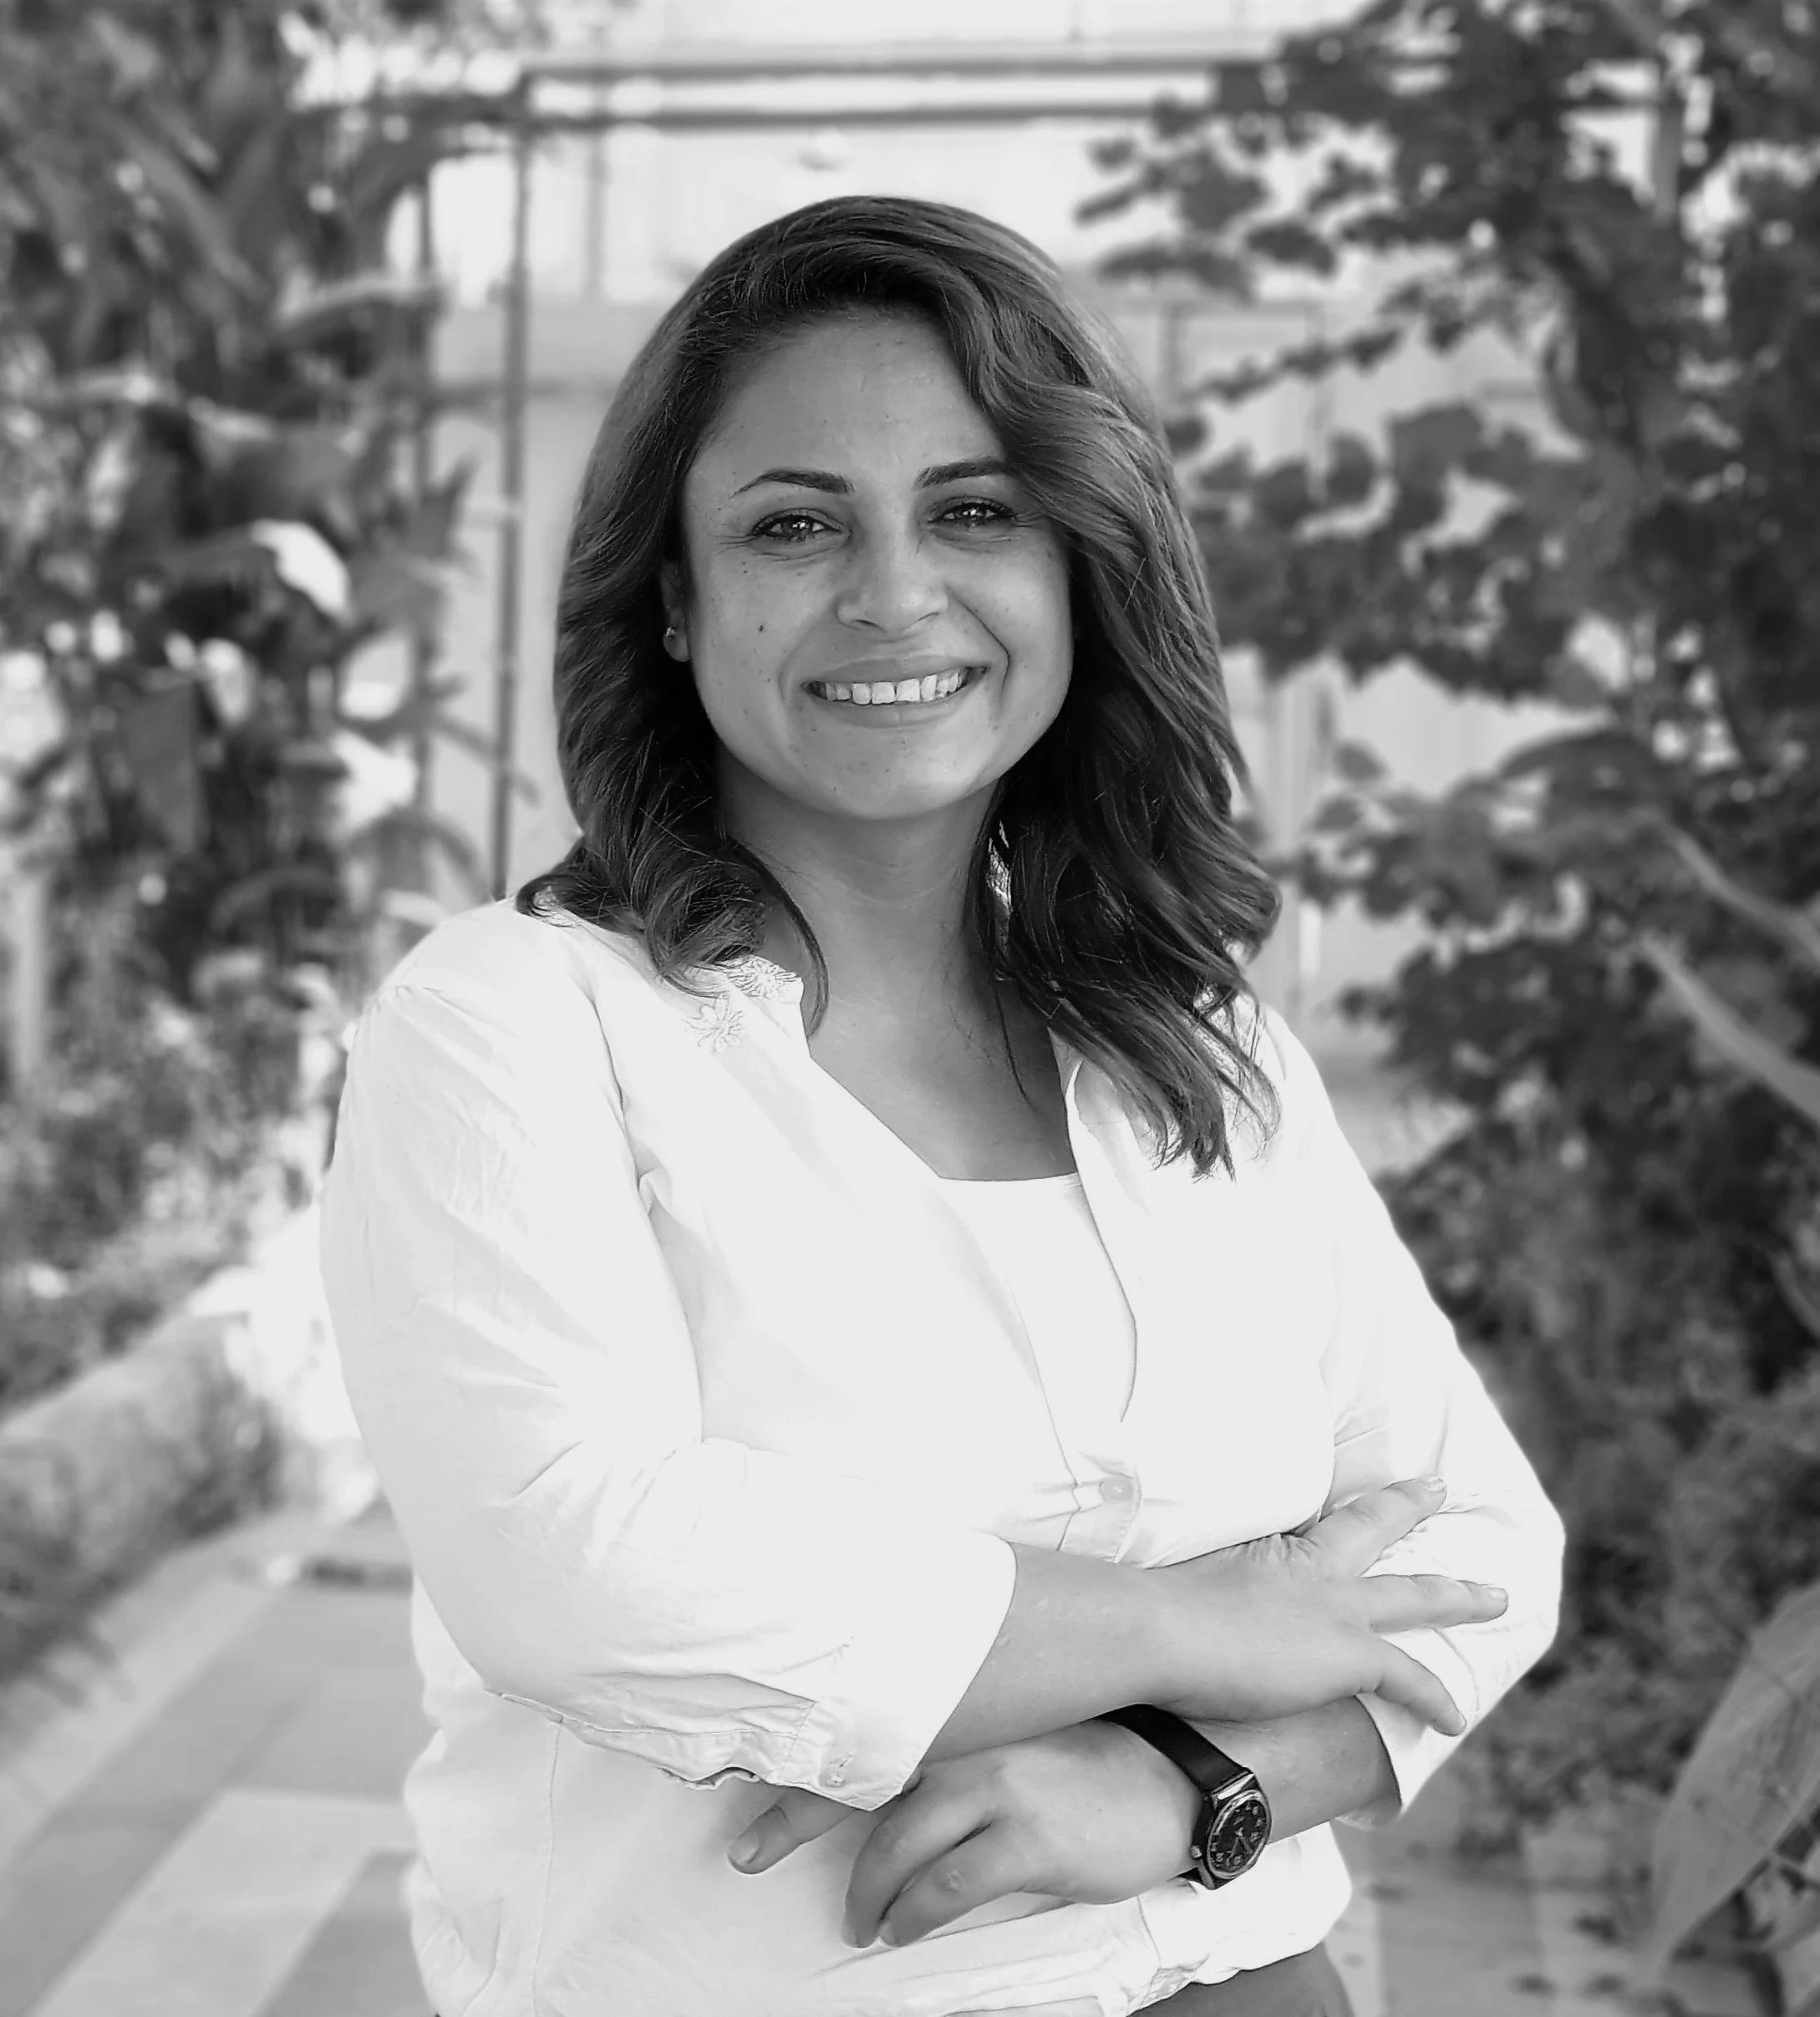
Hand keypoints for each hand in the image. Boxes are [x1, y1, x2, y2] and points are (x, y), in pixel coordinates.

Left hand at [726, 1719, 1198, 1945]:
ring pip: (898, 1840)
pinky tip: (899, 1927)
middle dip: (795, 1818)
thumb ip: (969, 1726)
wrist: (1182, 1772)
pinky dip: (913, 1910)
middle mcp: (973, 1734)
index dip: (805, 1756)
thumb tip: (908, 1753)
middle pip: (861, 1779)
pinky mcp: (1028, 1836)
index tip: (750, 1777)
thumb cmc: (1105, 1750)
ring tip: (858, 1918)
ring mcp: (999, 1782)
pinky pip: (947, 1884)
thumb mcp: (1029, 1719)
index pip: (870, 1724)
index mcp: (969, 1702)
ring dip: (867, 1888)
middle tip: (749, 1852)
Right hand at [1154, 1477, 1506, 1734]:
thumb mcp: (1169, 1581)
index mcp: (1265, 1547)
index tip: (1354, 1488)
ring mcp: (1332, 1607)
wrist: (1160, 1630)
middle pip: (1370, 1526)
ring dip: (1459, 1595)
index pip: (1311, 1522)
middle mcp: (1306, 1567)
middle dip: (1407, 1506)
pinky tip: (1456, 1717)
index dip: (1337, 1506)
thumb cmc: (1149, 1610)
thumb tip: (1143, 1596)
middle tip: (1439, 1488)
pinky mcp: (1348, 1655)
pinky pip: (1408, 1678)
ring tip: (1497, 1597)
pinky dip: (1435, 1697)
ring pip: (1414, 1594)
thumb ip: (1181, 1587)